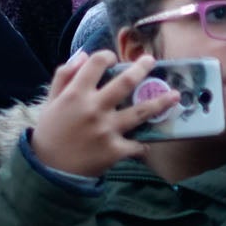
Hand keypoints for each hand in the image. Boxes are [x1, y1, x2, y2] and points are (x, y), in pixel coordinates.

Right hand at [28, 51, 181, 180]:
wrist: (49, 171)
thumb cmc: (50, 133)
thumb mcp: (51, 102)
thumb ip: (64, 76)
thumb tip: (84, 55)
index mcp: (76, 94)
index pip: (97, 64)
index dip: (107, 56)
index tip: (113, 58)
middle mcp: (94, 109)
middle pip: (125, 82)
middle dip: (142, 68)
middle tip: (151, 60)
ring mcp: (107, 130)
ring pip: (141, 111)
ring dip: (161, 102)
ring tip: (175, 95)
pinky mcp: (115, 150)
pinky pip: (137, 144)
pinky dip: (144, 144)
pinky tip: (149, 141)